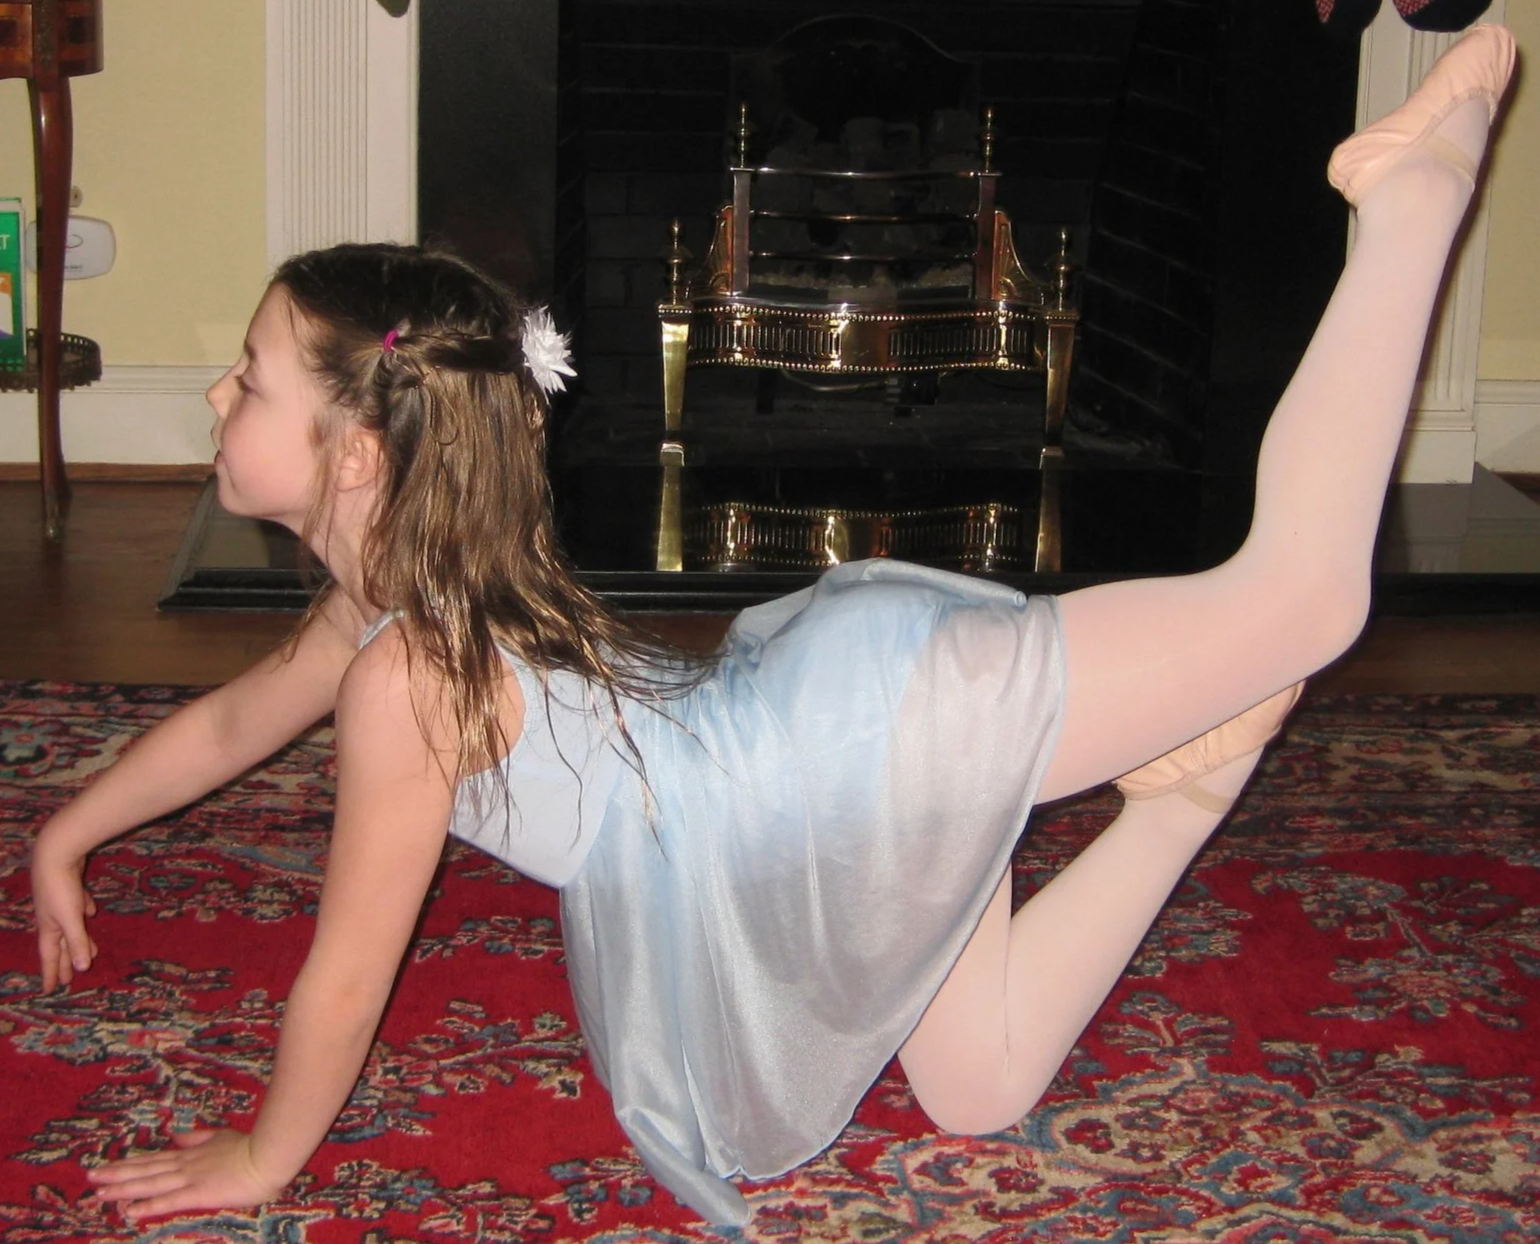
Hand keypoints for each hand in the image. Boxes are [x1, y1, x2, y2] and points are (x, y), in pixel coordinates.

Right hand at [30, 842, 98, 990]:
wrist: (56, 853)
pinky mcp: (69, 887)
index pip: (50, 957)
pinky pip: (78, 905)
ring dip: (79, 940)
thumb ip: (77, 941)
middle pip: (60, 945)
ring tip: (91, 952)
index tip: (50, 991)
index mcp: (49, 928)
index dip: (51, 974)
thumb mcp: (71, 918)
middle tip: (69, 979)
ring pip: (70, 926)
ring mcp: (59, 902)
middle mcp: (51, 917)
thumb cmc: (61, 889)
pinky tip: (92, 911)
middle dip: (65, 962)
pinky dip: (84, 911)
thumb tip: (81, 968)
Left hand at [86, 1129, 284, 1221]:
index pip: (154, 1160)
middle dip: (116, 1174)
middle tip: (90, 1176)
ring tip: (99, 1192)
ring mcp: (189, 1178)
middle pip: (145, 1169)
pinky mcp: (198, 1193)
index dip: (129, 1164)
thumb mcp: (222, 1136)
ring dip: (123, 1188)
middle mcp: (184, 1165)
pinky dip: (147, 1205)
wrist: (269, 1154)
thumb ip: (199, 1137)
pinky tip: (129, 1210)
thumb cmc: (251, 1147)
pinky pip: (168, 1200)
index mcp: (191, 1153)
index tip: (107, 1166)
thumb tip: (176, 1135)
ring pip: (150, 1183)